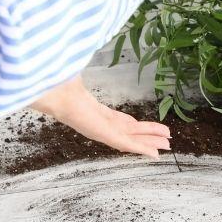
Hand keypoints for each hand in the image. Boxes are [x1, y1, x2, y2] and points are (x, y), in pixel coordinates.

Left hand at [30, 75, 170, 157]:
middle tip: (166, 141)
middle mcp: (102, 124)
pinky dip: (142, 148)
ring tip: (166, 147)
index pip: (122, 122)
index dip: (137, 126)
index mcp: (97, 113)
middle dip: (149, 136)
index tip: (149, 128)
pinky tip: (154, 153)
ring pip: (132, 140)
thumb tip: (77, 67)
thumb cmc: (65, 87)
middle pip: (131, 132)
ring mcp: (103, 132)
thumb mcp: (79, 81)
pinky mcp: (104, 135)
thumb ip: (81, 78)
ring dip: (150, 143)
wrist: (56, 94)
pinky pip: (128, 144)